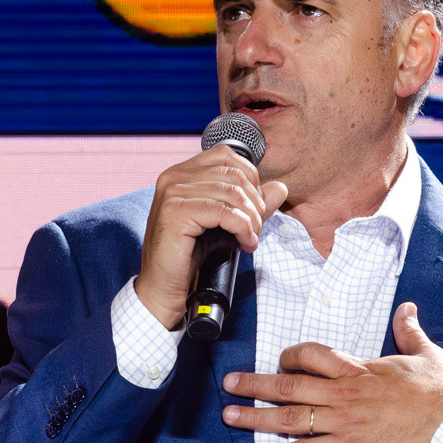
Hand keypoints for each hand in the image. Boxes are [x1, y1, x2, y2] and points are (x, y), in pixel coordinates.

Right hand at [136, 145, 287, 329]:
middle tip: (255, 229)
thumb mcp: (225, 224)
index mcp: (181, 173)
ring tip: (250, 238)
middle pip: (234, 174)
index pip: (226, 156)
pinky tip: (245, 244)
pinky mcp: (175, 213)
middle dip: (255, 203)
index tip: (254, 208)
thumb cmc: (190, 256)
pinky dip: (243, 229)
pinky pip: (224, 213)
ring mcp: (172, 193)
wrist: (163, 287)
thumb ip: (251, 204)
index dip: (250, 179)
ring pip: (232, 193)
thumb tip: (280, 187)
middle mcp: (173, 177)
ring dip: (251, 219)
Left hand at [221, 302, 442, 442]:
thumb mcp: (424, 354)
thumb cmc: (438, 392)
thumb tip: (407, 308)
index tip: (282, 360)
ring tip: (230, 415)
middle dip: (254, 384)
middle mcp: (343, 392)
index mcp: (357, 367)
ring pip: (290, 418)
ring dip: (256, 416)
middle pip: (289, 386)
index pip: (311, 355)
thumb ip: (408, 330)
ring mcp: (343, 421)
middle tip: (228, 384)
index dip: (290, 356)